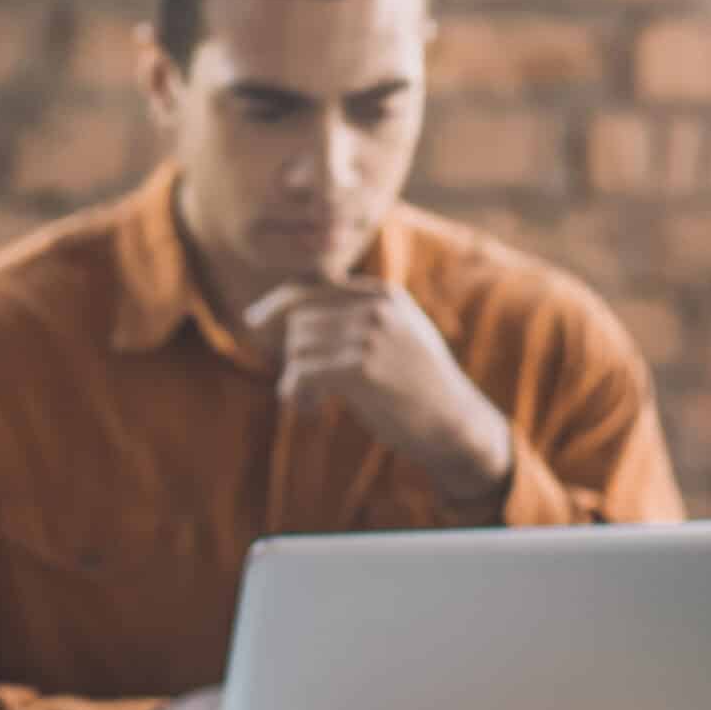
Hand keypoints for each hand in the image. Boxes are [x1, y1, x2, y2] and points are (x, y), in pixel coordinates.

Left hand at [244, 281, 512, 512]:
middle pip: (299, 319)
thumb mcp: (395, 337)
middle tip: (299, 390)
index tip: (254, 322)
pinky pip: (303, 372)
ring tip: (311, 402)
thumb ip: (358, 319)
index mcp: (382, 294)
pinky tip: (311, 409)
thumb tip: (297, 317)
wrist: (456, 423)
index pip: (312, 286)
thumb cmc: (420, 387)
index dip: (277, 303)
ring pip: (298, 346)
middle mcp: (376, 306)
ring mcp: (371, 334)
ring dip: (294, 379)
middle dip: (292, 354)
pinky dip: (296, 392)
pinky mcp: (363, 366)